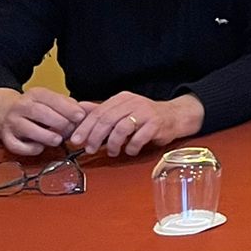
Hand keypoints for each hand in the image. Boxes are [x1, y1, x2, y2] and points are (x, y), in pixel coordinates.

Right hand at [0, 86, 88, 155]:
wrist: (4, 111)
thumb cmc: (38, 109)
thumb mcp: (53, 102)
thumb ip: (72, 106)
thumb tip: (93, 110)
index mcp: (36, 94)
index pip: (52, 99)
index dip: (68, 109)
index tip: (80, 117)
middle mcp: (21, 106)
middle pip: (40, 113)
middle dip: (59, 123)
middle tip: (70, 131)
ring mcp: (11, 122)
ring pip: (27, 128)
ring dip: (46, 136)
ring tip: (58, 140)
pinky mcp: (6, 138)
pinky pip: (16, 145)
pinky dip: (30, 149)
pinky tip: (41, 147)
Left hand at [70, 92, 203, 156]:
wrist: (175, 116)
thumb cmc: (145, 117)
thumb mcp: (122, 111)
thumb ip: (101, 112)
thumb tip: (78, 110)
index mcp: (122, 99)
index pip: (98, 112)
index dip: (85, 127)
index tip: (75, 140)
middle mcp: (133, 102)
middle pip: (107, 120)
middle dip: (95, 137)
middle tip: (90, 149)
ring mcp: (145, 112)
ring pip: (121, 128)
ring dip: (112, 144)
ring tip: (112, 152)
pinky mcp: (156, 123)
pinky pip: (139, 138)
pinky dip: (131, 147)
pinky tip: (130, 150)